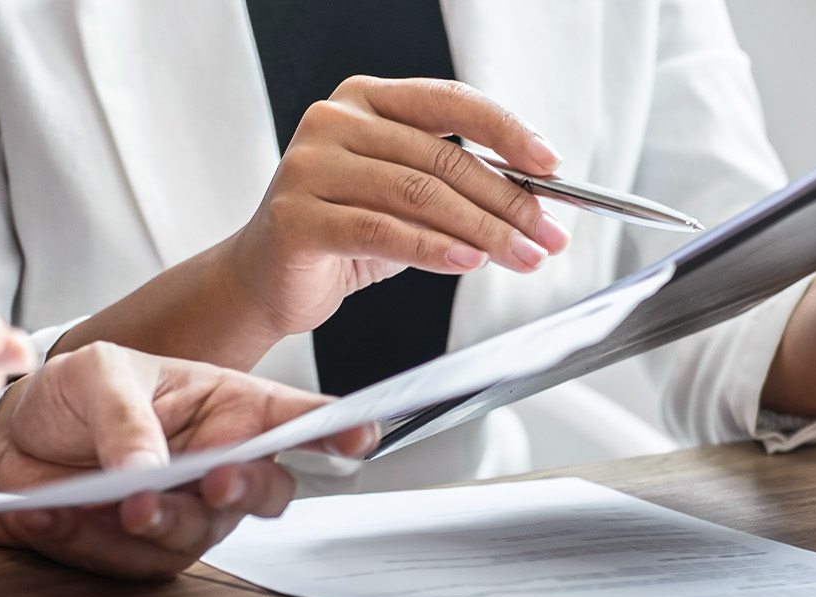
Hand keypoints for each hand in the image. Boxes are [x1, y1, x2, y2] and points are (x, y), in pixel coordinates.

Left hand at [0, 343, 377, 579]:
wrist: (12, 442)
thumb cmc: (73, 396)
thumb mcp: (96, 374)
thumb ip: (127, 418)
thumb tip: (148, 469)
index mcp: (226, 406)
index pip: (294, 418)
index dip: (334, 429)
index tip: (357, 435)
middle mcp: (219, 462)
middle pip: (268, 491)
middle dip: (245, 488)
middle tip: (211, 478)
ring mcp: (189, 512)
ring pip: (202, 534)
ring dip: (158, 521)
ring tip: (109, 501)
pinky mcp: (146, 551)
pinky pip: (136, 560)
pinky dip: (91, 538)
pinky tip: (58, 509)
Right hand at [213, 76, 568, 338]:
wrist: (265, 278)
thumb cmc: (342, 233)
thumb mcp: (407, 200)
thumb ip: (457, 189)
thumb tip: (535, 206)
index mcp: (366, 99)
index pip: (450, 101)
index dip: (507, 130)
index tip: (550, 164)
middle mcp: (334, 121)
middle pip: (441, 157)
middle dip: (507, 201)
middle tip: (545, 235)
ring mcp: (309, 166)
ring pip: (418, 194)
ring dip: (482, 231)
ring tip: (520, 257)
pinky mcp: (296, 216)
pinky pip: (382, 230)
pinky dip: (433, 249)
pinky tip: (467, 262)